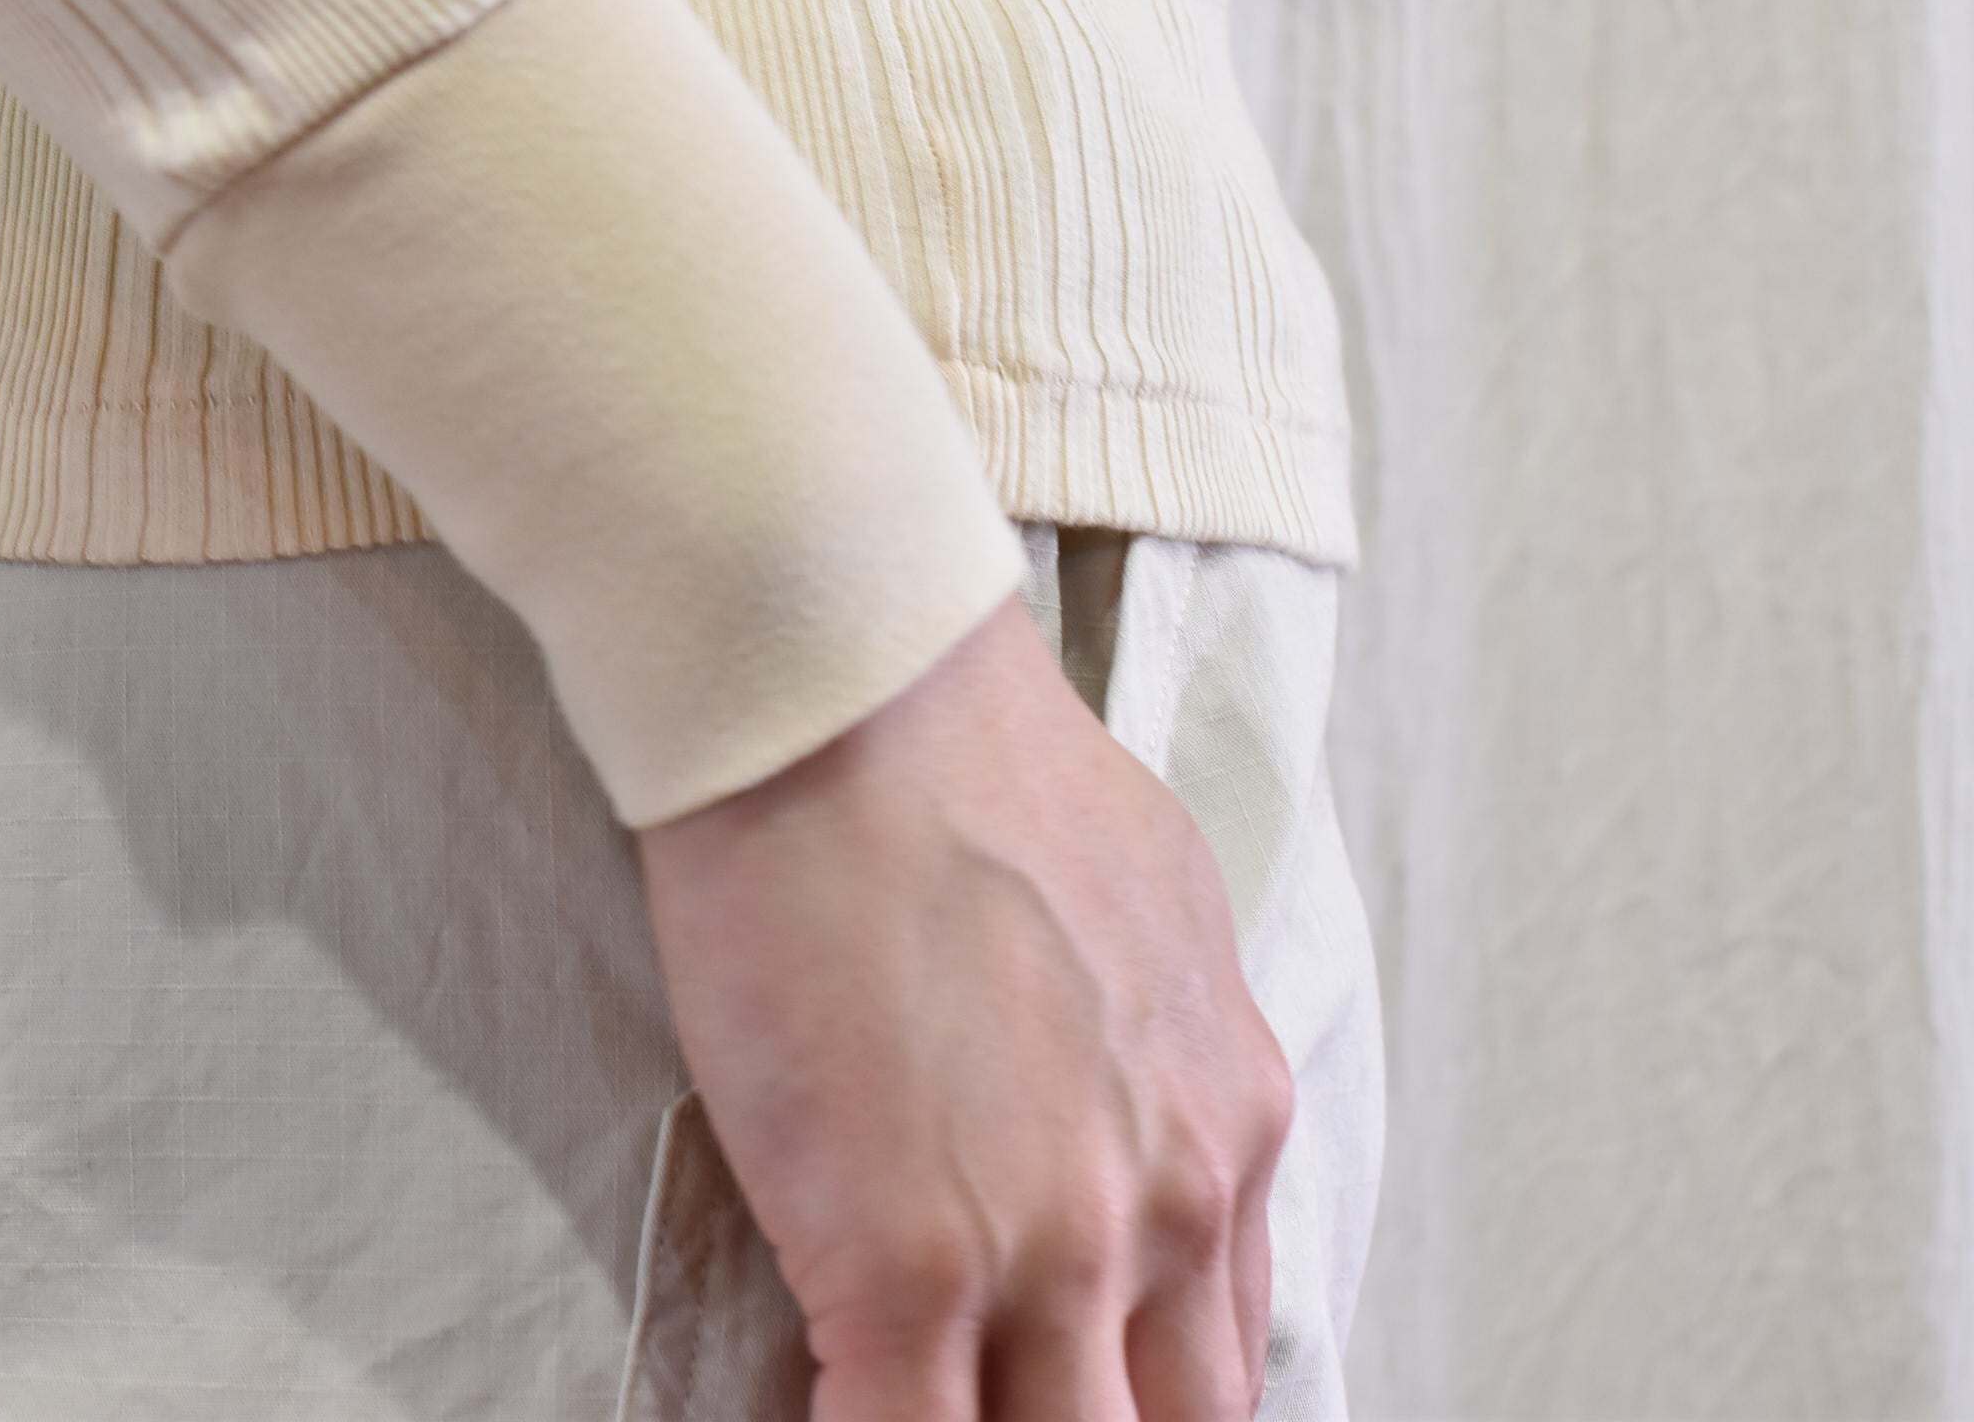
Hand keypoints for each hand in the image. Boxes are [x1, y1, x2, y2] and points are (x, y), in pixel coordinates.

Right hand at [630, 587, 1290, 1421]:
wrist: (851, 693)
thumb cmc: (965, 755)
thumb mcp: (1147, 903)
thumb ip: (1153, 1051)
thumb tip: (1113, 1096)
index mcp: (1228, 1122)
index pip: (1224, 1360)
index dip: (1133, 1401)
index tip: (1066, 1394)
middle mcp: (1170, 1205)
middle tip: (998, 1397)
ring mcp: (1048, 1252)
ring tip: (911, 1394)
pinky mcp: (904, 1268)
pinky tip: (814, 1409)